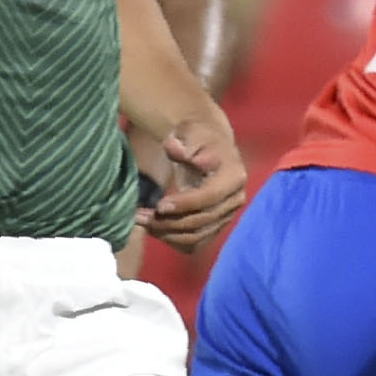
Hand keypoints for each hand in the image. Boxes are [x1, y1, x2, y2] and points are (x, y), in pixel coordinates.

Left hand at [144, 118, 245, 252]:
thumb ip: (181, 142)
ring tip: (141, 221)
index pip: (210, 196)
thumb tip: (175, 149)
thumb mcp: (189, 133)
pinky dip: (172, 240)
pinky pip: (194, 243)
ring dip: (166, 233)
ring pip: (196, 236)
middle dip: (169, 221)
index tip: (159, 205)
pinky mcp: (214, 227)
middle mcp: (235, 199)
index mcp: (234, 175)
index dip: (185, 204)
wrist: (205, 147)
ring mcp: (226, 216)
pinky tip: (154, 229)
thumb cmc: (196, 138)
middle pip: (202, 220)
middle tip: (140, 216)